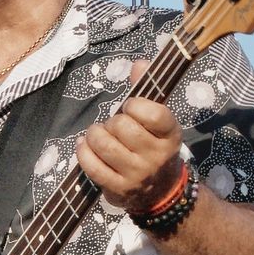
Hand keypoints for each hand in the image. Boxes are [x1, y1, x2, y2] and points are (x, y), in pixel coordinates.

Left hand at [77, 95, 183, 212]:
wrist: (160, 191)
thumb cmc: (153, 146)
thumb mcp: (158, 123)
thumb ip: (147, 92)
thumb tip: (139, 63)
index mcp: (170, 136)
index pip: (154, 114)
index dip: (135, 105)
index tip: (129, 107)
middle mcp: (156, 156)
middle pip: (122, 127)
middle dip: (111, 122)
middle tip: (112, 126)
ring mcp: (137, 174)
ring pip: (105, 145)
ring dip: (94, 135)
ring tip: (97, 134)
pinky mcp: (118, 188)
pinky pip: (92, 166)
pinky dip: (83, 151)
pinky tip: (84, 146)